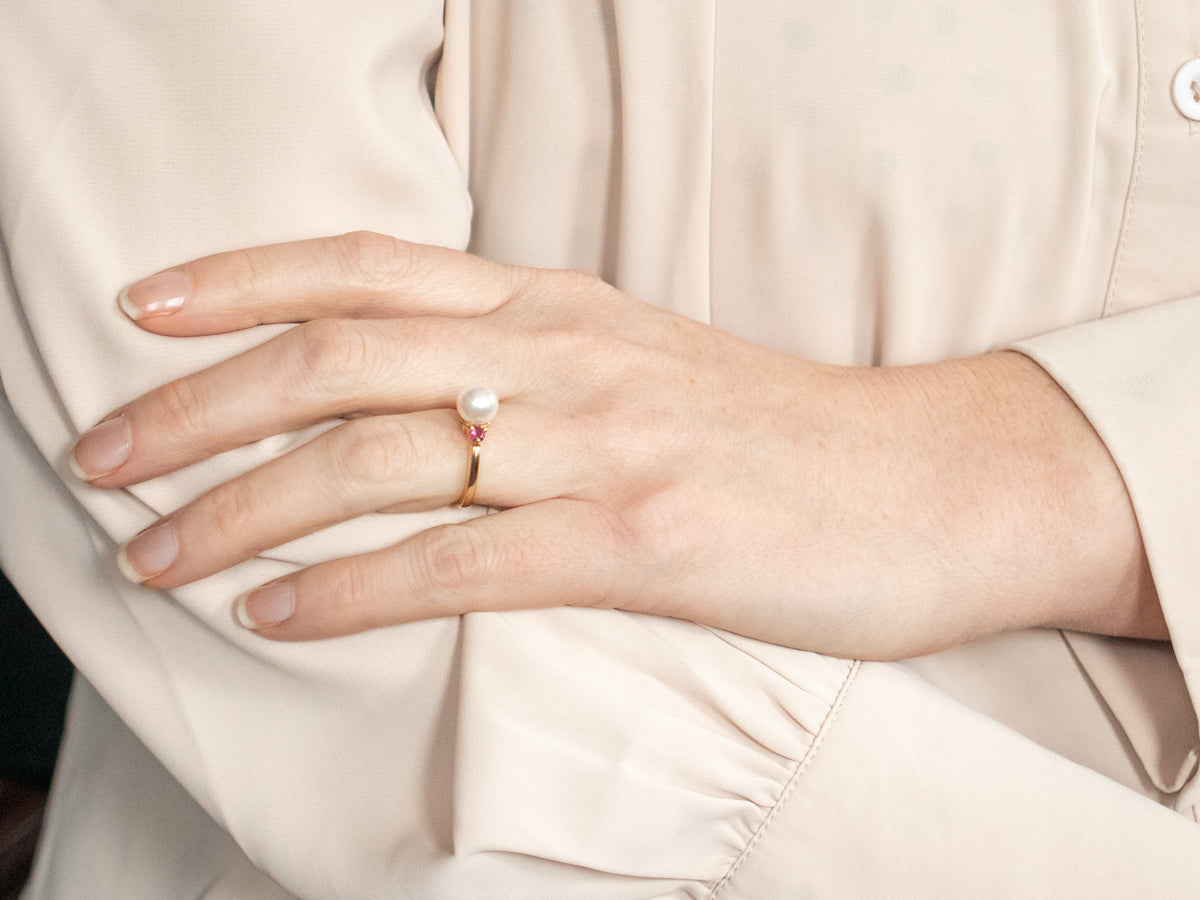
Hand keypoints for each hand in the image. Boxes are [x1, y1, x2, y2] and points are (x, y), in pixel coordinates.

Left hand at [71, 232, 1164, 657]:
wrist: (928, 483)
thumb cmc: (781, 435)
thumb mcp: (642, 365)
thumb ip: (533, 367)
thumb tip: (420, 405)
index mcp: (561, 306)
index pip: (369, 265)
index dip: (242, 278)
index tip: (143, 308)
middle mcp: (564, 356)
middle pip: (338, 360)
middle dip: (197, 406)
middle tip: (102, 458)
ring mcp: (602, 444)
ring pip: (377, 461)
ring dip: (245, 509)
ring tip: (158, 553)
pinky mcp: (640, 541)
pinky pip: (458, 564)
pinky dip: (351, 594)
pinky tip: (277, 617)